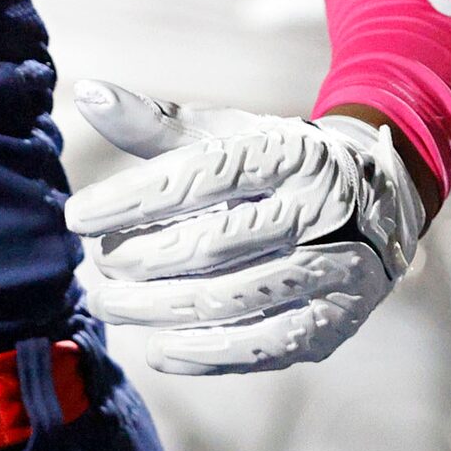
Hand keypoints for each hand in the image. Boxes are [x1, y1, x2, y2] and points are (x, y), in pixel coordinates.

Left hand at [63, 80, 425, 375]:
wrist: (373, 200)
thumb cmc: (272, 163)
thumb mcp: (225, 133)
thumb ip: (154, 123)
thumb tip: (89, 96)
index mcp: (287, 153)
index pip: (200, 177)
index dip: (132, 199)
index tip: (77, 216)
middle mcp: (319, 210)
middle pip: (214, 244)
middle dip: (142, 260)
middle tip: (97, 267)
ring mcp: (334, 269)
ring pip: (233, 299)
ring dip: (159, 310)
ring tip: (108, 305)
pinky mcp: (336, 320)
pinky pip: (266, 347)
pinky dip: (207, 354)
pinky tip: (159, 349)